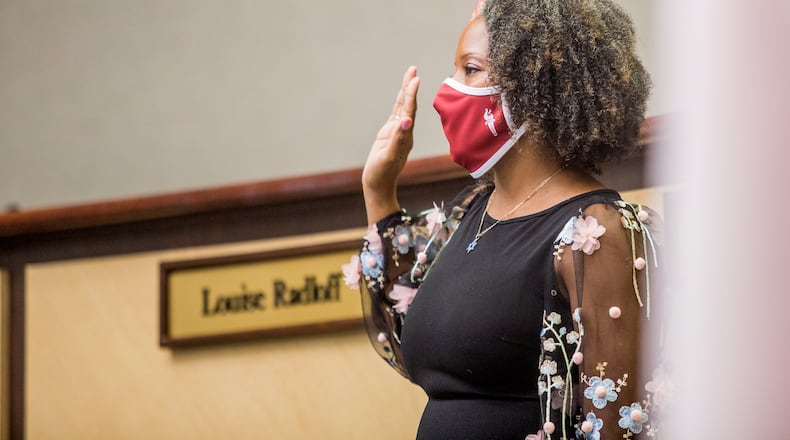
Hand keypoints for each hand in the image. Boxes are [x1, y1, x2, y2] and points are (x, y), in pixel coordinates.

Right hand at [362, 66, 419, 223]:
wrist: (378, 185)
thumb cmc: (381, 173)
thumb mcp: (389, 157)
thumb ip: (398, 139)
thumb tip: (407, 121)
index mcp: (405, 135)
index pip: (409, 110)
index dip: (412, 94)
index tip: (415, 79)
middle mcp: (404, 131)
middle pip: (408, 104)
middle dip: (410, 86)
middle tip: (413, 69)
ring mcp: (397, 131)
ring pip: (402, 106)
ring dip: (406, 91)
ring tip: (410, 74)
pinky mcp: (390, 133)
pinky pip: (396, 113)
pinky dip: (399, 102)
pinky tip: (401, 93)